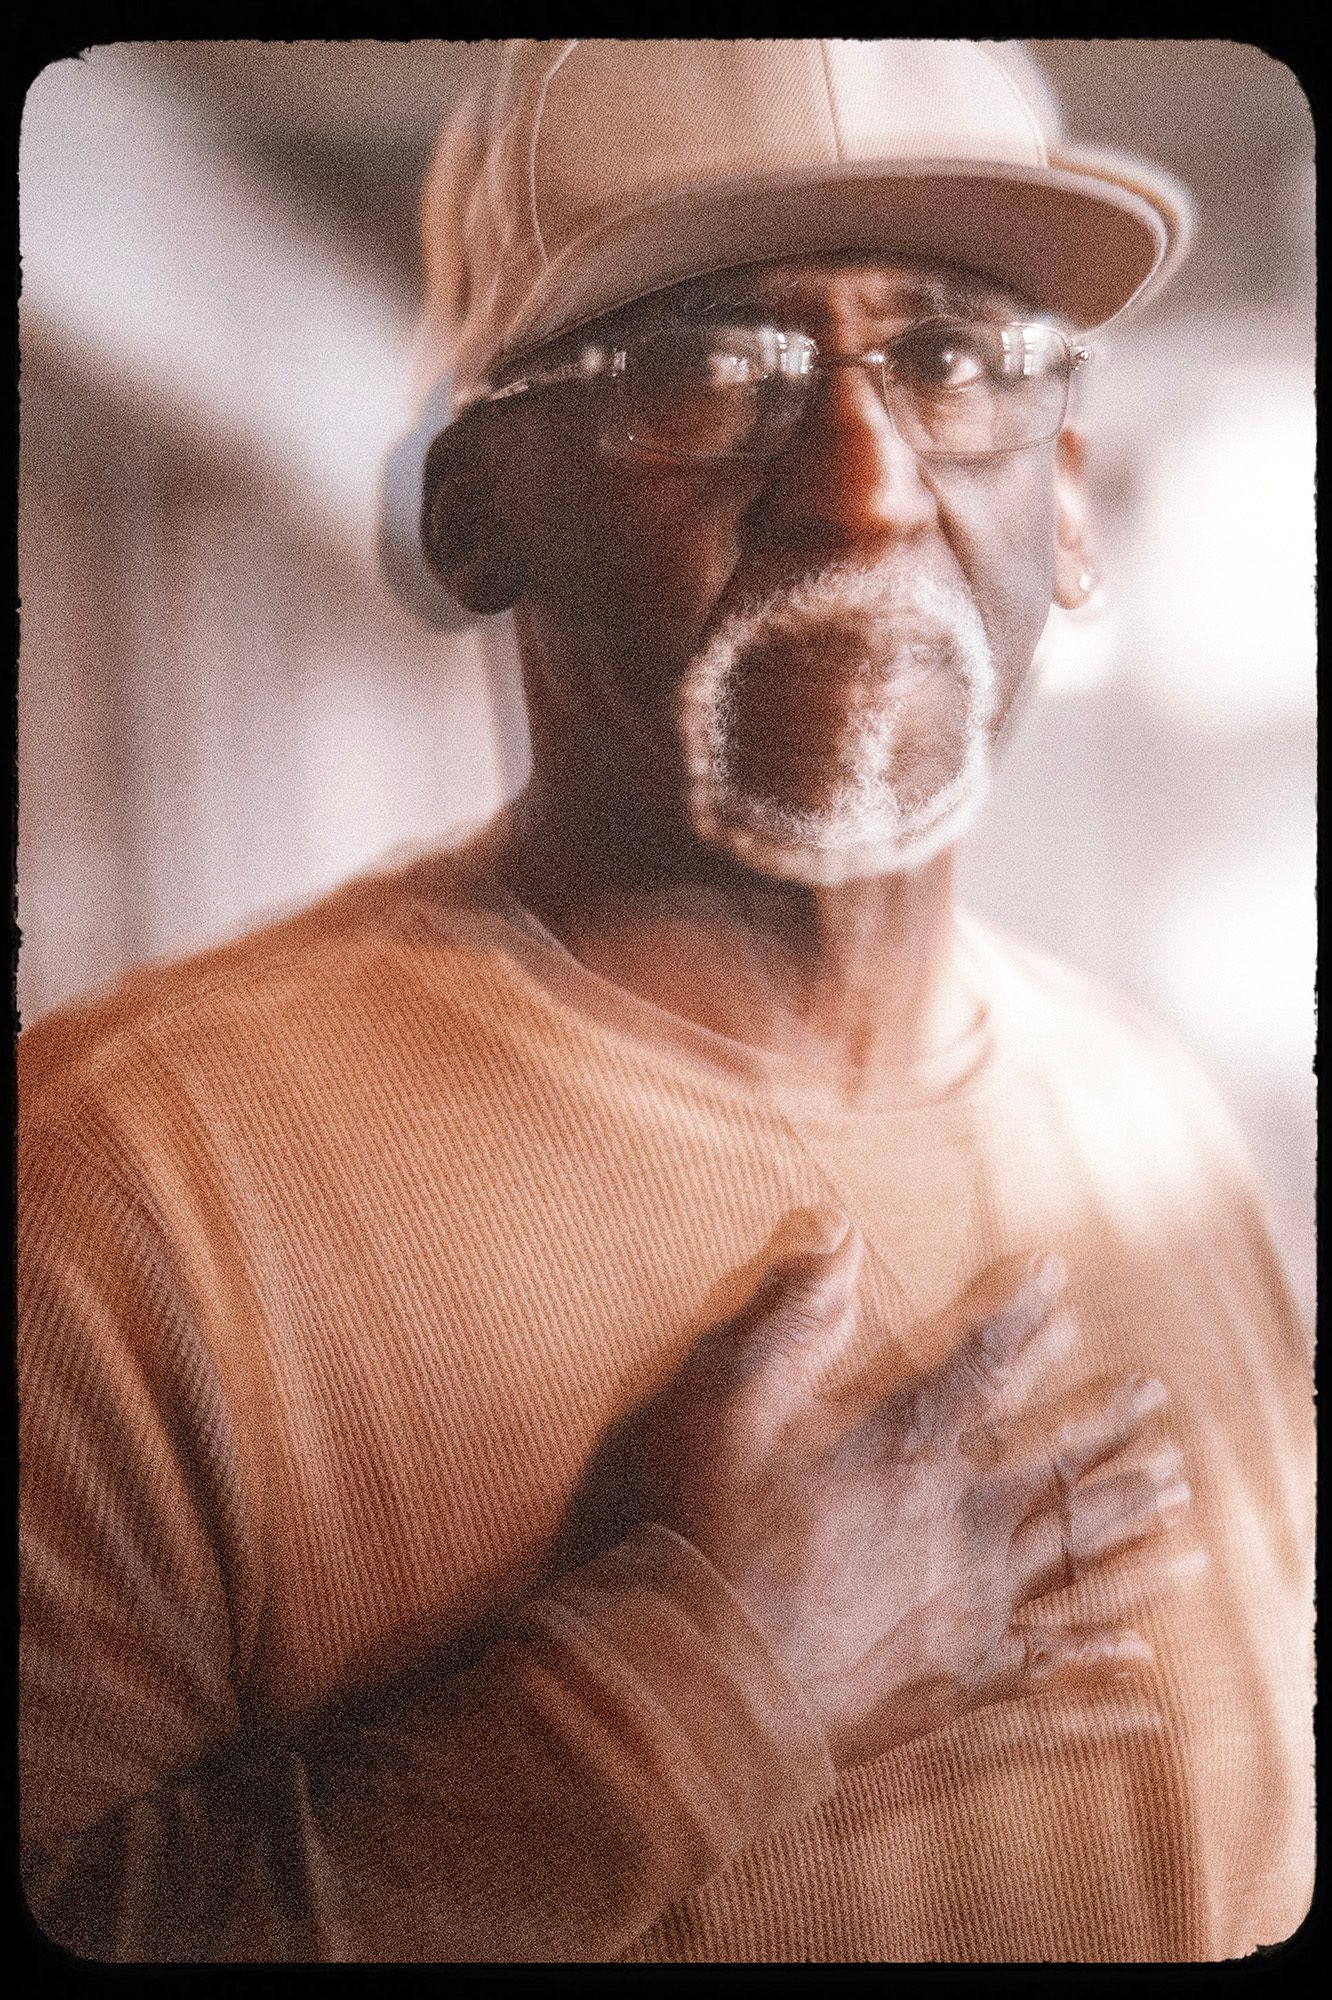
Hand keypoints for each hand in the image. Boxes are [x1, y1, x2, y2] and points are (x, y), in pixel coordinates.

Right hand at [637, 1206, 1190, 1768]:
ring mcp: (966, 1608)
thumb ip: (786, 1322)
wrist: (701, 1686)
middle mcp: (955, 1524)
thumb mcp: (722, 1404)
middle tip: (1156, 1398)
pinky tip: (1143, 1647)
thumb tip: (836, 1239)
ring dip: (1128, 1517)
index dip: (1023, 1319)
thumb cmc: (704, 1536)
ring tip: (1178, 1492)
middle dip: (1108, 1422)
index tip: (1061, 1282)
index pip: (978, 1367)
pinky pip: (1050, 1657)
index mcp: (902, 1453)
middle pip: (1053, 1462)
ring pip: (1072, 1553)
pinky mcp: (959, 1679)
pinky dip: (1100, 1648)